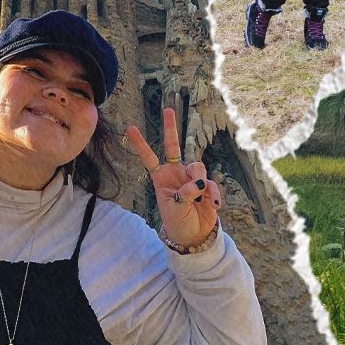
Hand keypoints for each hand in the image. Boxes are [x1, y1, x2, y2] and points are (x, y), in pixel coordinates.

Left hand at [125, 107, 220, 247]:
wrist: (194, 235)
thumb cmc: (178, 222)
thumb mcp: (175, 209)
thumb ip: (184, 194)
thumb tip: (197, 183)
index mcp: (161, 178)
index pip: (149, 158)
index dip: (140, 144)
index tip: (130, 128)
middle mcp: (176, 173)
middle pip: (173, 146)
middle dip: (170, 128)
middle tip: (167, 110)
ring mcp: (192, 177)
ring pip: (197, 166)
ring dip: (199, 181)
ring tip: (198, 198)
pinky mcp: (207, 185)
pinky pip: (211, 183)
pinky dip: (213, 194)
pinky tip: (214, 205)